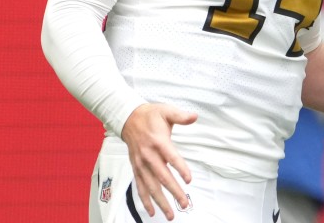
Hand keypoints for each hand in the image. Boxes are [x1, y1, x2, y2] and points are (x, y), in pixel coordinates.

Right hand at [120, 103, 198, 218]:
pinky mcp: (136, 169)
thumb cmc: (150, 115)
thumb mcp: (166, 111)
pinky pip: (140, 187)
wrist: (128, 119)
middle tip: (184, 203)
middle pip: (162, 177)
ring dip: (160, 202)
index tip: (189, 180)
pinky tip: (152, 212)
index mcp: (158, 142)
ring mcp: (141, 165)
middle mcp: (148, 156)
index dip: (180, 169)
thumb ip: (181, 116)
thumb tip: (194, 116)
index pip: (171, 158)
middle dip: (173, 192)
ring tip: (170, 214)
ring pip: (151, 187)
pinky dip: (145, 201)